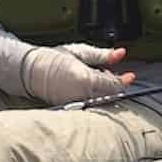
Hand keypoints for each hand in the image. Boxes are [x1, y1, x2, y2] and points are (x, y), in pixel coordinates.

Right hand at [20, 44, 135, 105]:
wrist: (30, 71)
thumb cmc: (53, 58)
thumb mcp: (80, 52)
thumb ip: (102, 55)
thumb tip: (120, 53)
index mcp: (85, 79)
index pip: (113, 85)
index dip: (123, 81)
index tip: (130, 76)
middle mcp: (82, 95)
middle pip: (109, 95)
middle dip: (113, 84)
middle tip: (105, 71)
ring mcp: (76, 104)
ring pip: (101, 101)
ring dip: (104, 91)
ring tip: (92, 77)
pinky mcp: (71, 109)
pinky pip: (90, 104)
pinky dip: (94, 96)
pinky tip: (86, 87)